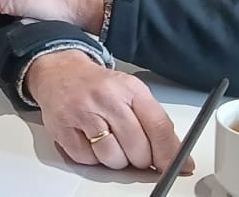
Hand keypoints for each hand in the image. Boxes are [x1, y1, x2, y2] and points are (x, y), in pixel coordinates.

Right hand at [28, 51, 190, 172]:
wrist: (60, 71)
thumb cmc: (99, 86)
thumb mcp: (132, 93)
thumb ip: (154, 122)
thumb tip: (174, 157)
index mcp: (130, 88)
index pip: (158, 127)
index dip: (170, 153)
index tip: (179, 167)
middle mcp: (106, 99)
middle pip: (138, 149)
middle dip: (140, 159)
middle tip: (135, 150)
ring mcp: (82, 113)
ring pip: (113, 159)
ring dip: (116, 160)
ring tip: (110, 142)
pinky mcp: (63, 129)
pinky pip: (88, 161)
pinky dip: (93, 158)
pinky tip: (90, 140)